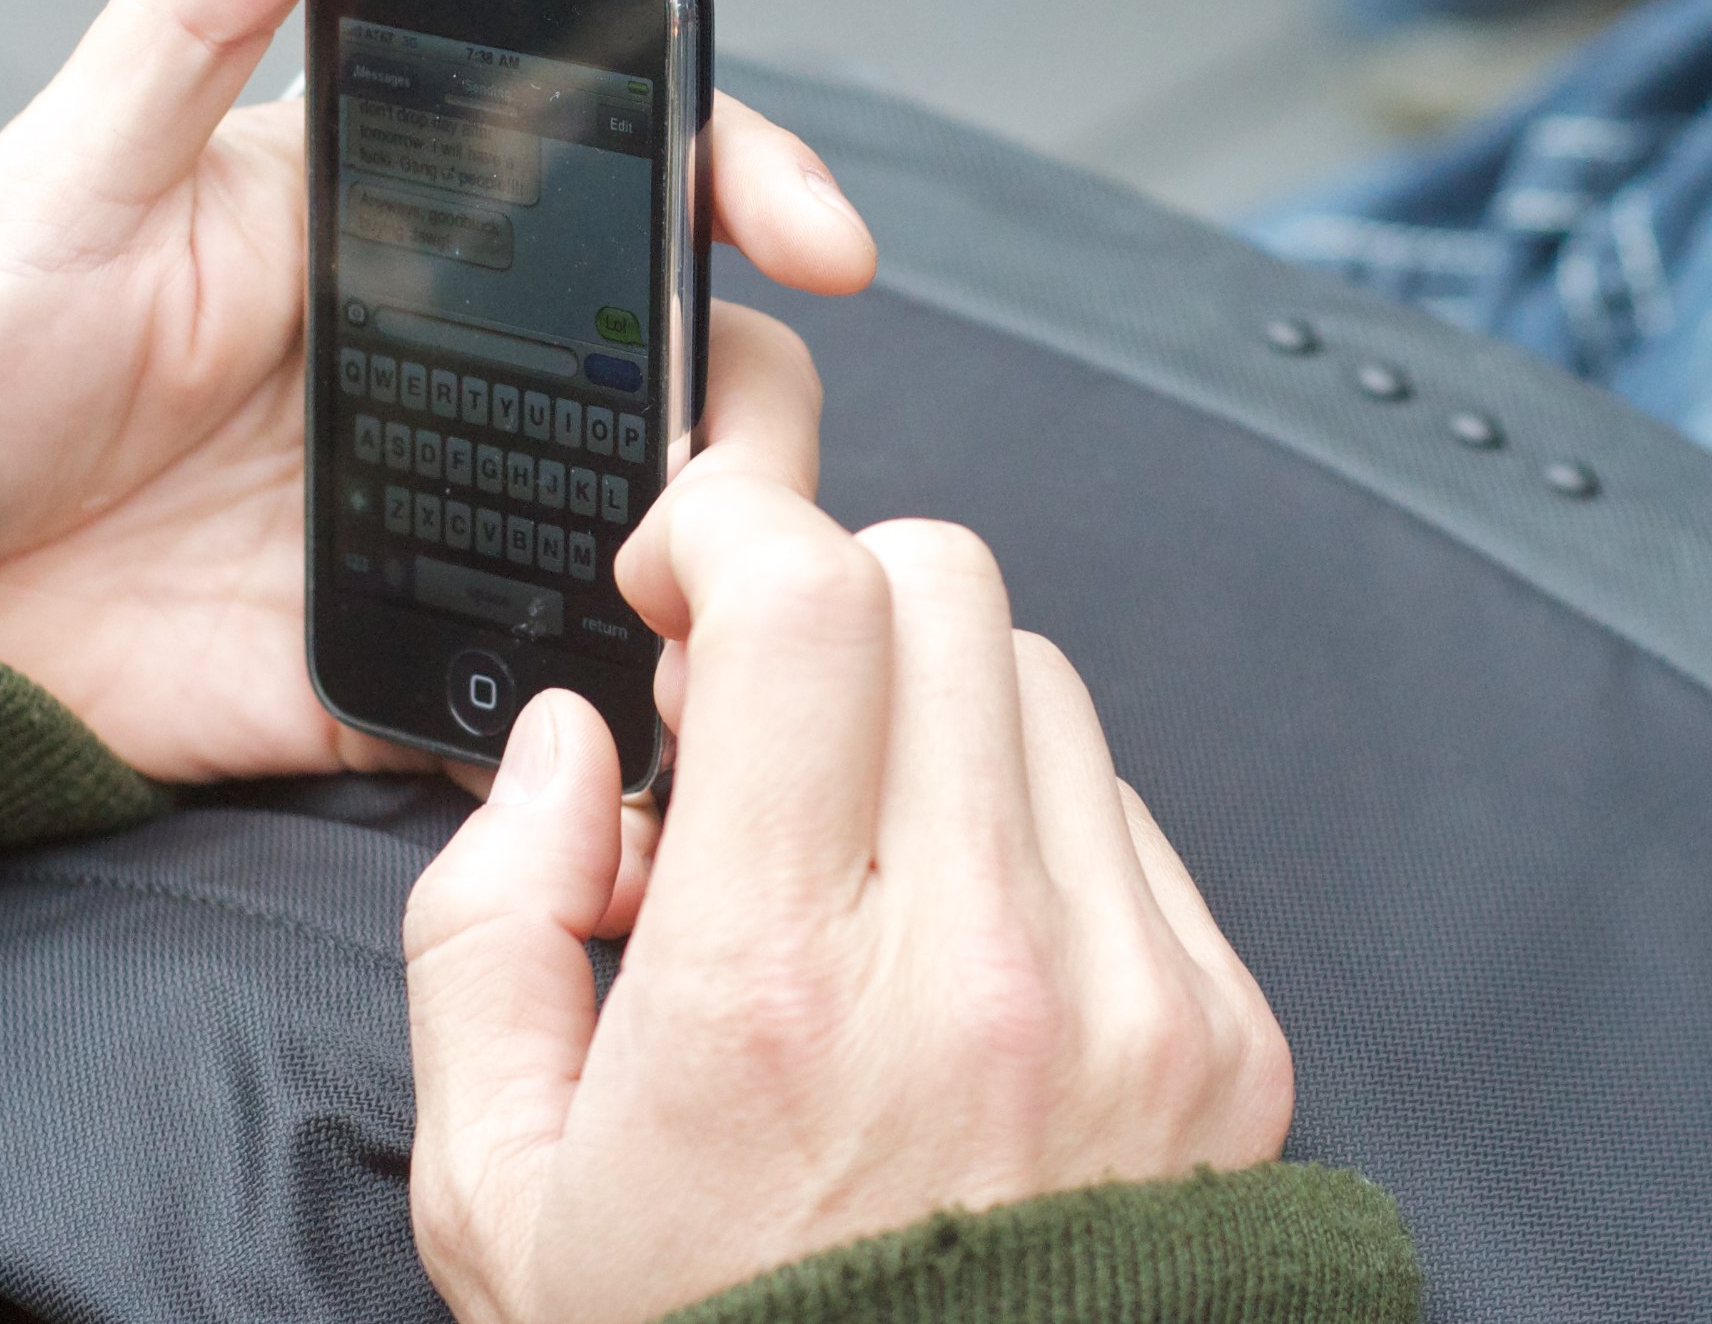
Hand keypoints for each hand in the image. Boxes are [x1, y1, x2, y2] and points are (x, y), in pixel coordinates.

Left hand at [0, 0, 876, 781]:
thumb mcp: (71, 171)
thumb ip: (201, 4)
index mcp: (396, 230)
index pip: (628, 181)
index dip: (748, 190)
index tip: (819, 240)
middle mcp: (450, 370)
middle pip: (686, 366)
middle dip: (753, 408)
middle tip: (728, 473)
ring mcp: (439, 522)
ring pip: (661, 532)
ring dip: (716, 568)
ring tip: (692, 602)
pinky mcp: (396, 668)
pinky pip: (547, 694)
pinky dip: (614, 718)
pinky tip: (629, 728)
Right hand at [402, 479, 1294, 1323]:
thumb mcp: (498, 1186)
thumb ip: (488, 925)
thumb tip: (571, 739)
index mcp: (774, 990)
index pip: (807, 602)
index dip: (732, 525)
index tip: (680, 569)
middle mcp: (976, 969)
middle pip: (941, 589)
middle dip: (824, 603)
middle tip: (754, 723)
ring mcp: (1130, 998)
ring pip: (1040, 681)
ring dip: (927, 709)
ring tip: (855, 859)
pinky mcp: (1223, 1038)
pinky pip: (1126, 814)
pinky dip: (1028, 823)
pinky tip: (958, 947)